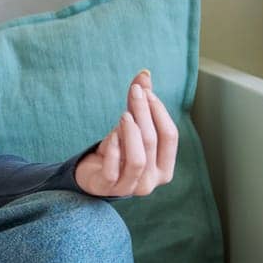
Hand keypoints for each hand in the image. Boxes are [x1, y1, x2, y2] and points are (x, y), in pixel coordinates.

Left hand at [73, 69, 178, 197]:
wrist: (92, 175)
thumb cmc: (118, 150)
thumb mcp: (131, 126)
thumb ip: (140, 103)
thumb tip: (145, 73)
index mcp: (165, 168)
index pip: (170, 136)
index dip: (159, 111)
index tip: (145, 91)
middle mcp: (152, 181)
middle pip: (152, 142)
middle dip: (143, 112)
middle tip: (134, 92)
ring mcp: (130, 188)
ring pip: (137, 159)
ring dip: (131, 132)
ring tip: (124, 114)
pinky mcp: (108, 189)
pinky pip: (113, 170)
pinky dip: (114, 149)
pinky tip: (112, 135)